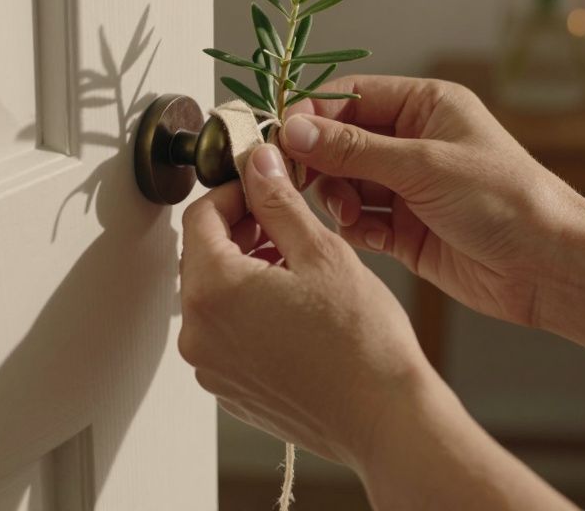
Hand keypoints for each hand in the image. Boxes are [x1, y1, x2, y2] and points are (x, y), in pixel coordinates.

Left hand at [178, 143, 436, 467]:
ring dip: (246, 271)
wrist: (385, 419)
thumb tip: (258, 166)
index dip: (234, 192)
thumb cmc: (362, 345)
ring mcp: (212, 368)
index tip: (263, 186)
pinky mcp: (229, 390)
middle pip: (202, 258)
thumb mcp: (322, 253)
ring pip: (216, 297)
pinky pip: (227, 334)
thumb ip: (279, 203)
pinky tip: (295, 308)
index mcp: (214, 292)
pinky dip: (250, 311)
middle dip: (239, 231)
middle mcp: (199, 334)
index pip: (199, 217)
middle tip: (285, 222)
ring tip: (297, 265)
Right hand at [281, 75, 584, 326]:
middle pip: (340, 142)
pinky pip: (361, 223)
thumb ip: (354, 149)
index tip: (280, 137)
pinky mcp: (407, 231)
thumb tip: (294, 129)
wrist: (548, 267)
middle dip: (319, 162)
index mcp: (426, 106)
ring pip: (345, 184)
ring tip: (350, 215)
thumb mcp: (424, 164)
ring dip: (336, 199)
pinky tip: (360, 234)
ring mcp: (409, 188)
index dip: (312, 115)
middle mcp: (414, 143)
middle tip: (297, 181)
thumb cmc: (506, 200)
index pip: (351, 97)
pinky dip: (353, 228)